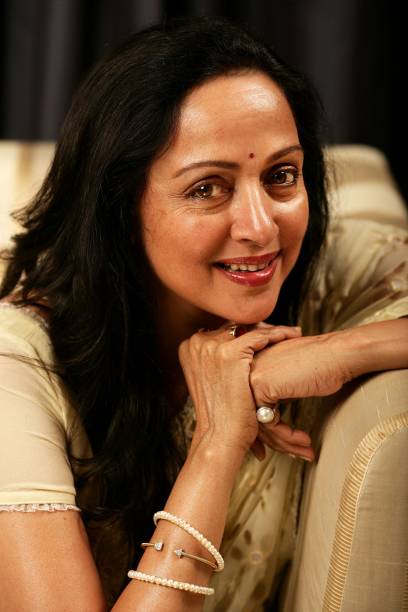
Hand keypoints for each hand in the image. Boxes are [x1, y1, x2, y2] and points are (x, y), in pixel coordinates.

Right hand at [178, 322, 301, 455]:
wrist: (220, 437)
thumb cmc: (221, 415)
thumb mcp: (211, 381)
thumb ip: (216, 361)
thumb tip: (232, 350)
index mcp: (188, 347)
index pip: (223, 330)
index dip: (246, 331)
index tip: (266, 335)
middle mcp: (196, 342)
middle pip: (236, 326)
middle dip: (261, 329)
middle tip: (283, 333)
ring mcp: (211, 346)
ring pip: (250, 328)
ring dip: (274, 329)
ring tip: (292, 334)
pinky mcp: (229, 352)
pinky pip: (260, 335)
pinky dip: (278, 335)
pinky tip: (292, 337)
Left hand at [250, 331, 348, 460]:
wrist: (338, 354)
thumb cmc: (322, 366)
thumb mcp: (289, 380)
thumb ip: (274, 394)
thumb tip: (267, 424)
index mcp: (251, 367)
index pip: (249, 408)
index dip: (266, 431)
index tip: (281, 446)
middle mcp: (246, 370)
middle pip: (251, 417)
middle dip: (276, 441)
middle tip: (295, 453)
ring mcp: (251, 376)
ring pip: (259, 423)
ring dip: (285, 442)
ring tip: (305, 450)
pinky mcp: (261, 385)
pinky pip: (269, 423)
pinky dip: (287, 436)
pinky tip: (304, 440)